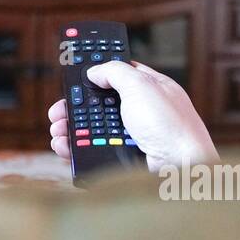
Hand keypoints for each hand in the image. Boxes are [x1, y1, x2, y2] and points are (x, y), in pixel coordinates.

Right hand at [47, 60, 218, 171]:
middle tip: (59, 111)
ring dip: (72, 129)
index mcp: (149, 88)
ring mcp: (133, 135)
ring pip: (94, 129)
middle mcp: (141, 111)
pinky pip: (95, 150)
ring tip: (58, 131)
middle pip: (100, 104)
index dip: (96, 73)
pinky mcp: (125, 157)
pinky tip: (66, 147)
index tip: (74, 75)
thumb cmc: (171, 127)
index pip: (118, 73)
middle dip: (76, 107)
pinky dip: (77, 148)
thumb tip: (94, 70)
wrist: (181, 168)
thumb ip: (114, 71)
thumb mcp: (140, 85)